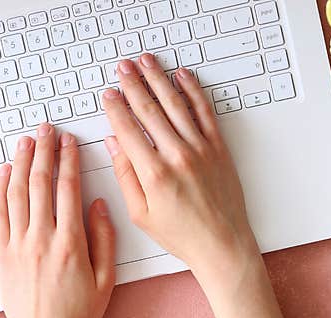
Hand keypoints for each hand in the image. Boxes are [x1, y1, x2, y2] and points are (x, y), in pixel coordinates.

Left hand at [0, 123, 115, 317]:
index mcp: (71, 244)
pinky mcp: (1, 254)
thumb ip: (104, 239)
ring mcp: (18, 245)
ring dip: (21, 162)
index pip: (68, 190)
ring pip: (17, 193)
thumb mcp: (106, 279)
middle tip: (47, 129)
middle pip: (40, 183)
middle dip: (45, 151)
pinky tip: (4, 172)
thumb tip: (99, 205)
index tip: (70, 142)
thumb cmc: (78, 315)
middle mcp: (41, 239)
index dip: (69, 161)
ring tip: (26, 141)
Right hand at [101, 55, 261, 295]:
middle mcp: (177, 156)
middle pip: (149, 110)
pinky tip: (182, 76)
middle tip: (122, 67)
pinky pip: (204, 112)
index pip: (128, 129)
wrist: (222, 244)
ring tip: (146, 61)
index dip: (115, 108)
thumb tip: (114, 143)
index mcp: (154, 174)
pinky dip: (193, 91)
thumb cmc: (182, 235)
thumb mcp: (142, 214)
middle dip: (133, 84)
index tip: (108, 94)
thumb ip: (126, 176)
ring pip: (175, 104)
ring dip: (158, 79)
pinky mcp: (218, 148)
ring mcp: (200, 149)